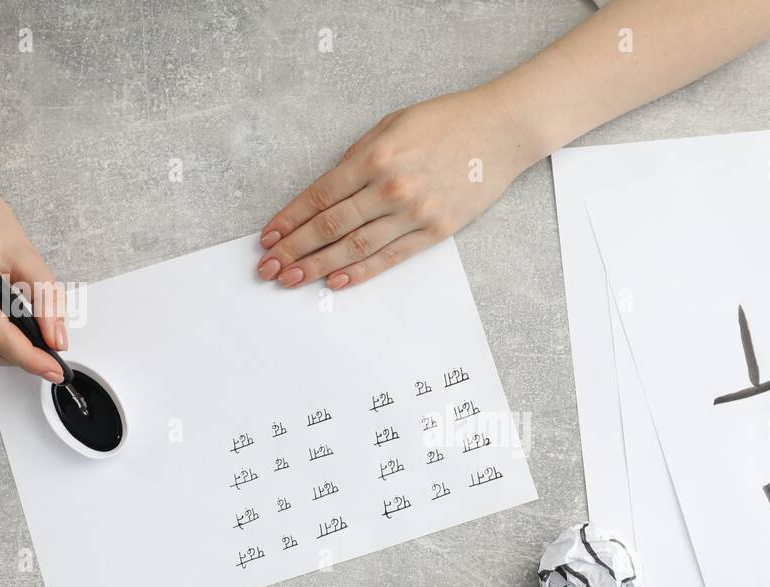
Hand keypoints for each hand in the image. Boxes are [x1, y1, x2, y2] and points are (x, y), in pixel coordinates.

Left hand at [257, 86, 536, 289]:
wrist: (501, 131)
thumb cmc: (447, 122)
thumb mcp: (393, 125)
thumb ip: (359, 156)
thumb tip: (328, 191)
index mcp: (374, 156)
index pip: (319, 196)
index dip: (290, 219)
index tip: (269, 236)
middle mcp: (390, 187)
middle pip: (330, 226)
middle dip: (294, 249)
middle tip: (268, 267)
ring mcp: (413, 213)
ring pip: (354, 247)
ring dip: (317, 266)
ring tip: (291, 279)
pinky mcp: (435, 231)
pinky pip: (390, 257)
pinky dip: (361, 272)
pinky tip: (336, 282)